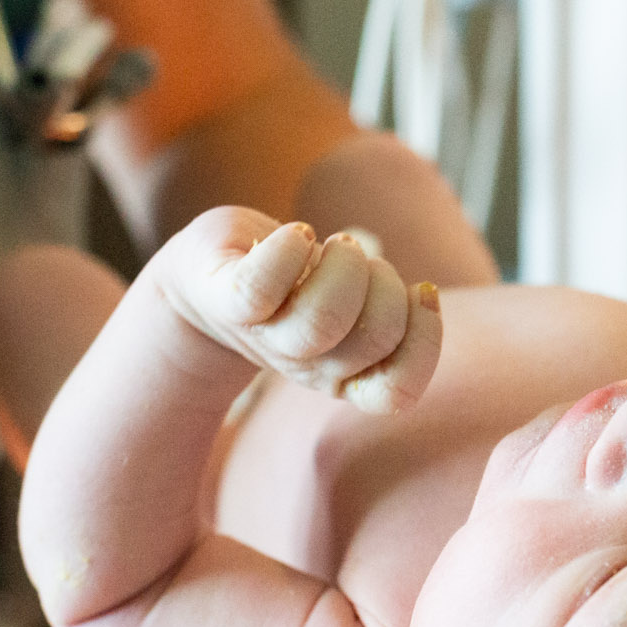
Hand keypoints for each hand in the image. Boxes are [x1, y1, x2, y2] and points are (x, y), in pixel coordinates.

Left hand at [159, 207, 442, 412]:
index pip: (399, 391)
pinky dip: (288, 250)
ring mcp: (264, 335)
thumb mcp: (348, 306)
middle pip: (374, 337)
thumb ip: (384, 310)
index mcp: (343, 374)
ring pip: (322, 319)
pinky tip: (296, 235)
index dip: (425, 339)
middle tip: (361, 263)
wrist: (200, 279)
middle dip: (387, 284)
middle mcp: (307, 365)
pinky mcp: (226, 296)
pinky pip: (259, 286)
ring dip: (344, 264)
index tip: (422, 291)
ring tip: (330, 246)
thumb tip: (421, 297)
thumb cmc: (289, 286)